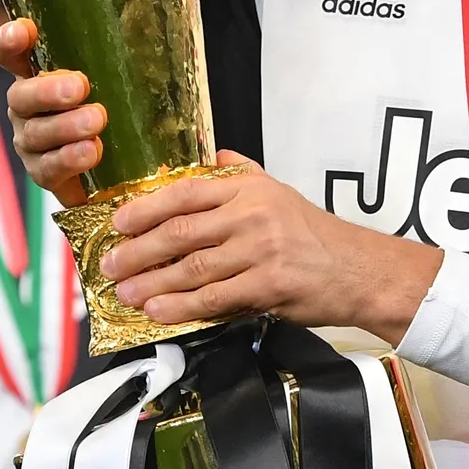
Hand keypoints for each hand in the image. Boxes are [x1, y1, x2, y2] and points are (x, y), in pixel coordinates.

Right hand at [0, 18, 105, 202]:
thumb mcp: (116, 76)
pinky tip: (91, 153)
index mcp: (35, 74)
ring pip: (36, 134)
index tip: (26, 30)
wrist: (120, 167)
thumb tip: (157, 35)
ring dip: (65, 126)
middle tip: (80, 87)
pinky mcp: (44, 173)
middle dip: (48, 91)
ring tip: (96, 121)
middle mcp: (25, 107)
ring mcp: (31, 142)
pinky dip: (69, 160)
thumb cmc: (117, 105)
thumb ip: (119, 55)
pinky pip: (48, 169)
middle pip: (21, 96)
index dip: (10, 41)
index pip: (9, 53)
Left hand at [100, 161, 443, 341]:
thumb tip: (211, 156)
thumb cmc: (315, 234)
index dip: (145, 208)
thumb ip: (242, 172)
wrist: (357, 269)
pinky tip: (160, 312)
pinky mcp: (267, 285)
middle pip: (181, 231)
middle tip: (111, 264)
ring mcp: (260, 251)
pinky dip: (181, 307)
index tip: (117, 222)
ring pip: (192, 268)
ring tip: (126, 293)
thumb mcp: (280, 191)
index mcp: (249, 189)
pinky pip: (214, 298)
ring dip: (153, 283)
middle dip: (138, 250)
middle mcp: (252, 215)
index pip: (185, 193)